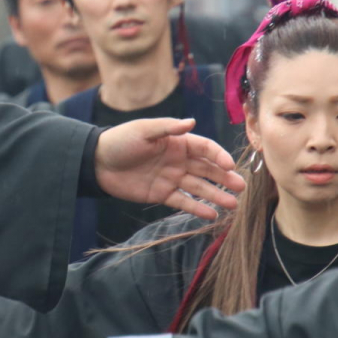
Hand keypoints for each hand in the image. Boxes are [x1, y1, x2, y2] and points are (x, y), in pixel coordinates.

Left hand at [94, 118, 243, 219]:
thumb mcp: (143, 130)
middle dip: (224, 178)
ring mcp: (171, 177)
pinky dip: (197, 208)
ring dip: (216, 195)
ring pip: (199, 187)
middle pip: (206, 169)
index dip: (219, 156)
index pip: (205, 148)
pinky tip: (212, 215)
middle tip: (241, 188)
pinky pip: (183, 201)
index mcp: (177, 142)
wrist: (96, 163)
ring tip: (232, 205)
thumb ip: (168, 128)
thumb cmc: (120, 141)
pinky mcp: (161, 194)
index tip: (230, 167)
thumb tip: (192, 122)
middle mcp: (178, 160)